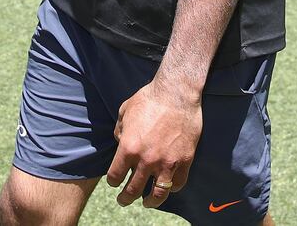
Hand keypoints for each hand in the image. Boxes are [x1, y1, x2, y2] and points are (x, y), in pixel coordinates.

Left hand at [106, 76, 201, 208]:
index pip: (115, 175)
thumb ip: (120, 130)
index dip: (113, 181)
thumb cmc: (148, 99)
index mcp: (129, 148)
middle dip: (125, 198)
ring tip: (146, 203)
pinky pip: (177, 184)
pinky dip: (171, 189)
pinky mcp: (184, 162)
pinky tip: (167, 188)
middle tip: (123, 201)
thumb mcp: (125, 111)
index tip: (113, 182)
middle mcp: (146, 160)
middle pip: (133, 190)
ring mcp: (167, 163)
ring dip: (150, 202)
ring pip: (157, 194)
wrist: (176, 93)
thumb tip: (120, 142)